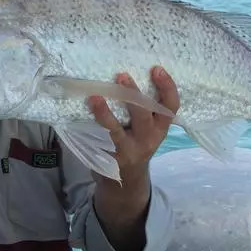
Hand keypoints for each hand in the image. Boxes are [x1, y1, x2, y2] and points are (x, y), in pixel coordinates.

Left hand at [88, 66, 179, 250]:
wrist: (126, 183)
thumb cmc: (136, 143)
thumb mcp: (149, 130)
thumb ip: (146, 109)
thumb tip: (125, 74)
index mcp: (160, 128)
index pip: (170, 107)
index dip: (167, 87)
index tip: (157, 68)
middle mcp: (147, 139)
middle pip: (144, 115)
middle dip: (133, 95)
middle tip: (122, 75)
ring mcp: (127, 151)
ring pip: (116, 131)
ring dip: (105, 114)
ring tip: (95, 96)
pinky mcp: (108, 160)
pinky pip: (97, 142)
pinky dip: (88, 128)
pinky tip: (79, 114)